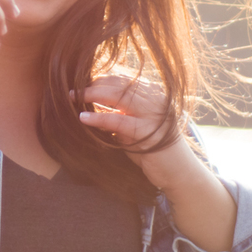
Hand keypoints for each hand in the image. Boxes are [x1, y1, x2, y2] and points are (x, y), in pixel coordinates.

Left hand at [76, 75, 197, 192]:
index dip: (102, 79)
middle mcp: (157, 100)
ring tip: (73, 97)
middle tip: (73, 89)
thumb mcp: (135, 127)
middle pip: (121, 84)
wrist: (179, 173)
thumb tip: (94, 104)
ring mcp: (155, 115)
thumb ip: (120, 114)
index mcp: (155, 95)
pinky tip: (84, 118)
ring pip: (120, 96)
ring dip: (93, 95)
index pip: (125, 79)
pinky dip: (100, 118)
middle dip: (94, 84)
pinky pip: (119, 121)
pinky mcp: (149, 132)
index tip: (82, 80)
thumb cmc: (154, 151)